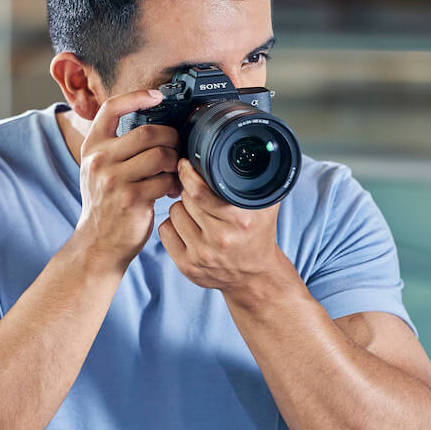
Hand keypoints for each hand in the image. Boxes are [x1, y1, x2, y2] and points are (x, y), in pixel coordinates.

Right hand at [75, 90, 182, 269]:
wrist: (97, 243)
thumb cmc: (106, 204)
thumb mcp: (99, 170)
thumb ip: (117, 147)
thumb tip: (154, 125)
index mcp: (92, 147)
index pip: (111, 108)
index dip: (136, 97)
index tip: (156, 96)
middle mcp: (100, 160)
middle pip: (147, 132)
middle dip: (170, 138)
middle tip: (177, 149)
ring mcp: (114, 180)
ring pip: (160, 155)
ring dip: (175, 161)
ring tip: (174, 171)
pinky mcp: (131, 199)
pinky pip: (164, 180)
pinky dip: (174, 183)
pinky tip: (170, 189)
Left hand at [158, 157, 283, 295]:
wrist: (254, 276)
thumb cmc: (258, 234)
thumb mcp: (265, 206)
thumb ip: (259, 180)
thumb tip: (257, 153)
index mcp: (239, 220)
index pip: (200, 191)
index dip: (188, 174)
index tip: (185, 164)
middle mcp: (220, 239)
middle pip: (185, 199)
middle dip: (189, 191)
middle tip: (200, 194)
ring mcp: (202, 255)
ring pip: (174, 212)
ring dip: (182, 208)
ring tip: (197, 213)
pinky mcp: (187, 266)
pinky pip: (165, 231)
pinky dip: (173, 226)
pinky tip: (188, 227)